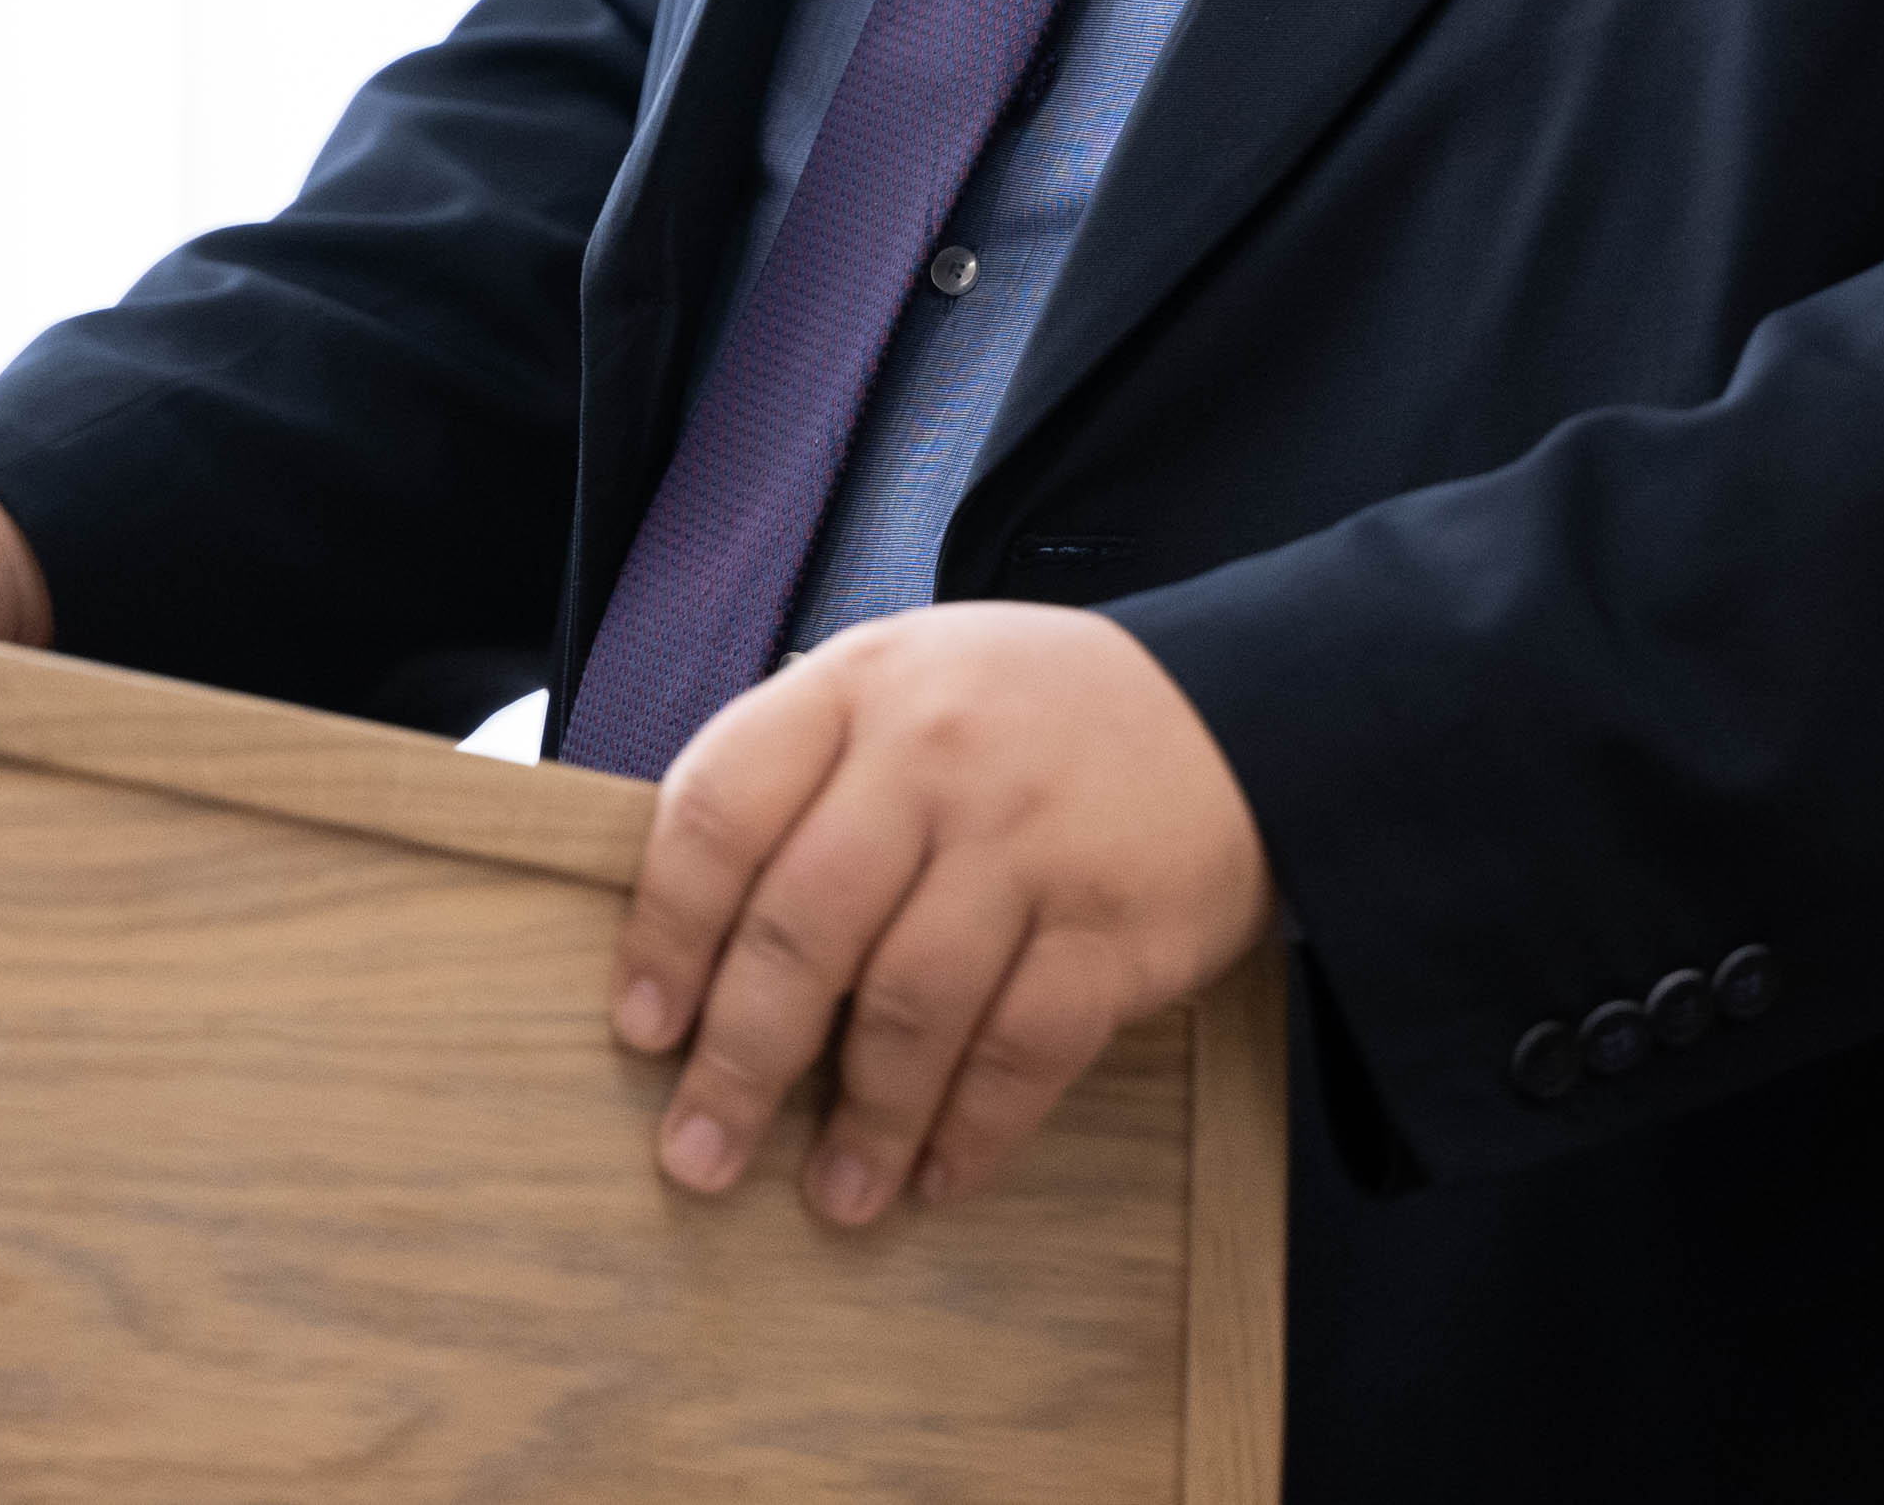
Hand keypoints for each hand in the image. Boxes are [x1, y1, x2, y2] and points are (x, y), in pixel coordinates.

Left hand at [607, 603, 1273, 1227]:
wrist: (1240, 706)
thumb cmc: (1031, 718)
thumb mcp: (906, 686)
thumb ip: (805, 778)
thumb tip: (689, 936)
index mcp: (859, 687)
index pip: (721, 808)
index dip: (668, 932)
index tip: (643, 1030)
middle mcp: (934, 753)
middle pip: (805, 925)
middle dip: (739, 1062)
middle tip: (697, 1154)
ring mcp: (1029, 838)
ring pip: (911, 1003)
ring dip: (862, 1122)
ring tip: (832, 1197)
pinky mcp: (1116, 923)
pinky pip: (1023, 1048)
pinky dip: (972, 1127)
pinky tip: (939, 1173)